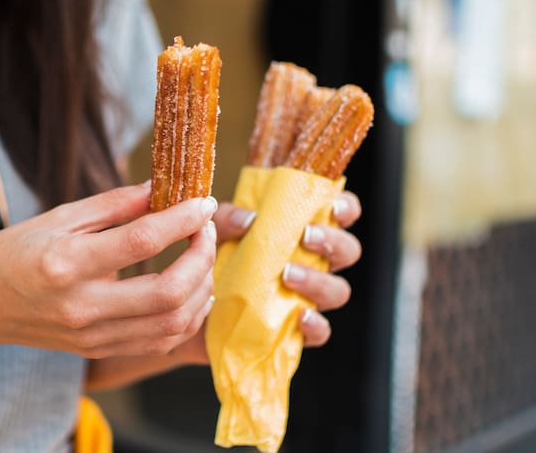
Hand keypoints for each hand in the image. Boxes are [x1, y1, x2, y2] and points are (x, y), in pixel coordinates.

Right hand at [0, 183, 217, 359]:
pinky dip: (187, 316)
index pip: (142, 241)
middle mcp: (81, 306)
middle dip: (202, 258)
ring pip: (172, 324)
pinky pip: (160, 342)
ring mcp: (92, 335)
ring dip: (201, 290)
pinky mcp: (99, 350)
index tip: (202, 202)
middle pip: (168, 292)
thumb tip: (163, 187)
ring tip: (202, 258)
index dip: (183, 219)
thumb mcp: (60, 216)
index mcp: (66, 263)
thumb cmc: (15, 252)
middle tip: (205, 230)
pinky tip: (191, 291)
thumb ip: (116, 204)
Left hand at [170, 191, 363, 363]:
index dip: (345, 207)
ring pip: (338, 290)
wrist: (187, 307)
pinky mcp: (292, 330)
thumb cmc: (210, 259)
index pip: (339, 213)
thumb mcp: (213, 231)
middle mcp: (311, 262)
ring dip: (320, 281)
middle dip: (333, 242)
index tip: (332, 205)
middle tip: (305, 237)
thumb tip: (249, 218)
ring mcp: (305, 297)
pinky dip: (315, 324)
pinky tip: (299, 316)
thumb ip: (227, 218)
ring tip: (287, 275)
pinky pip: (320, 331)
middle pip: (348, 251)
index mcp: (300, 231)